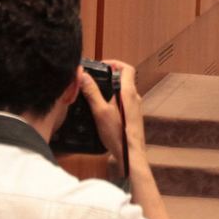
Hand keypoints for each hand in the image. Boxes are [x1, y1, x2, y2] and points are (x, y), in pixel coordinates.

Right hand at [80, 60, 143, 178]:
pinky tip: (102, 110)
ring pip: (123, 91)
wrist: (130, 156)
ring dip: (110, 89)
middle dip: (109, 76)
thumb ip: (92, 92)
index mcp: (129, 93)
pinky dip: (113, 100)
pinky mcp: (133, 117)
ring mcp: (135, 108)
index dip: (114, 63)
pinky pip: (124, 102)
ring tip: (96, 94)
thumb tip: (83, 76)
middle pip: (124, 79)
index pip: (126, 68)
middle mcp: (135, 98)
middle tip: (95, 80)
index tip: (102, 66)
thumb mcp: (100, 111)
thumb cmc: (118, 136)